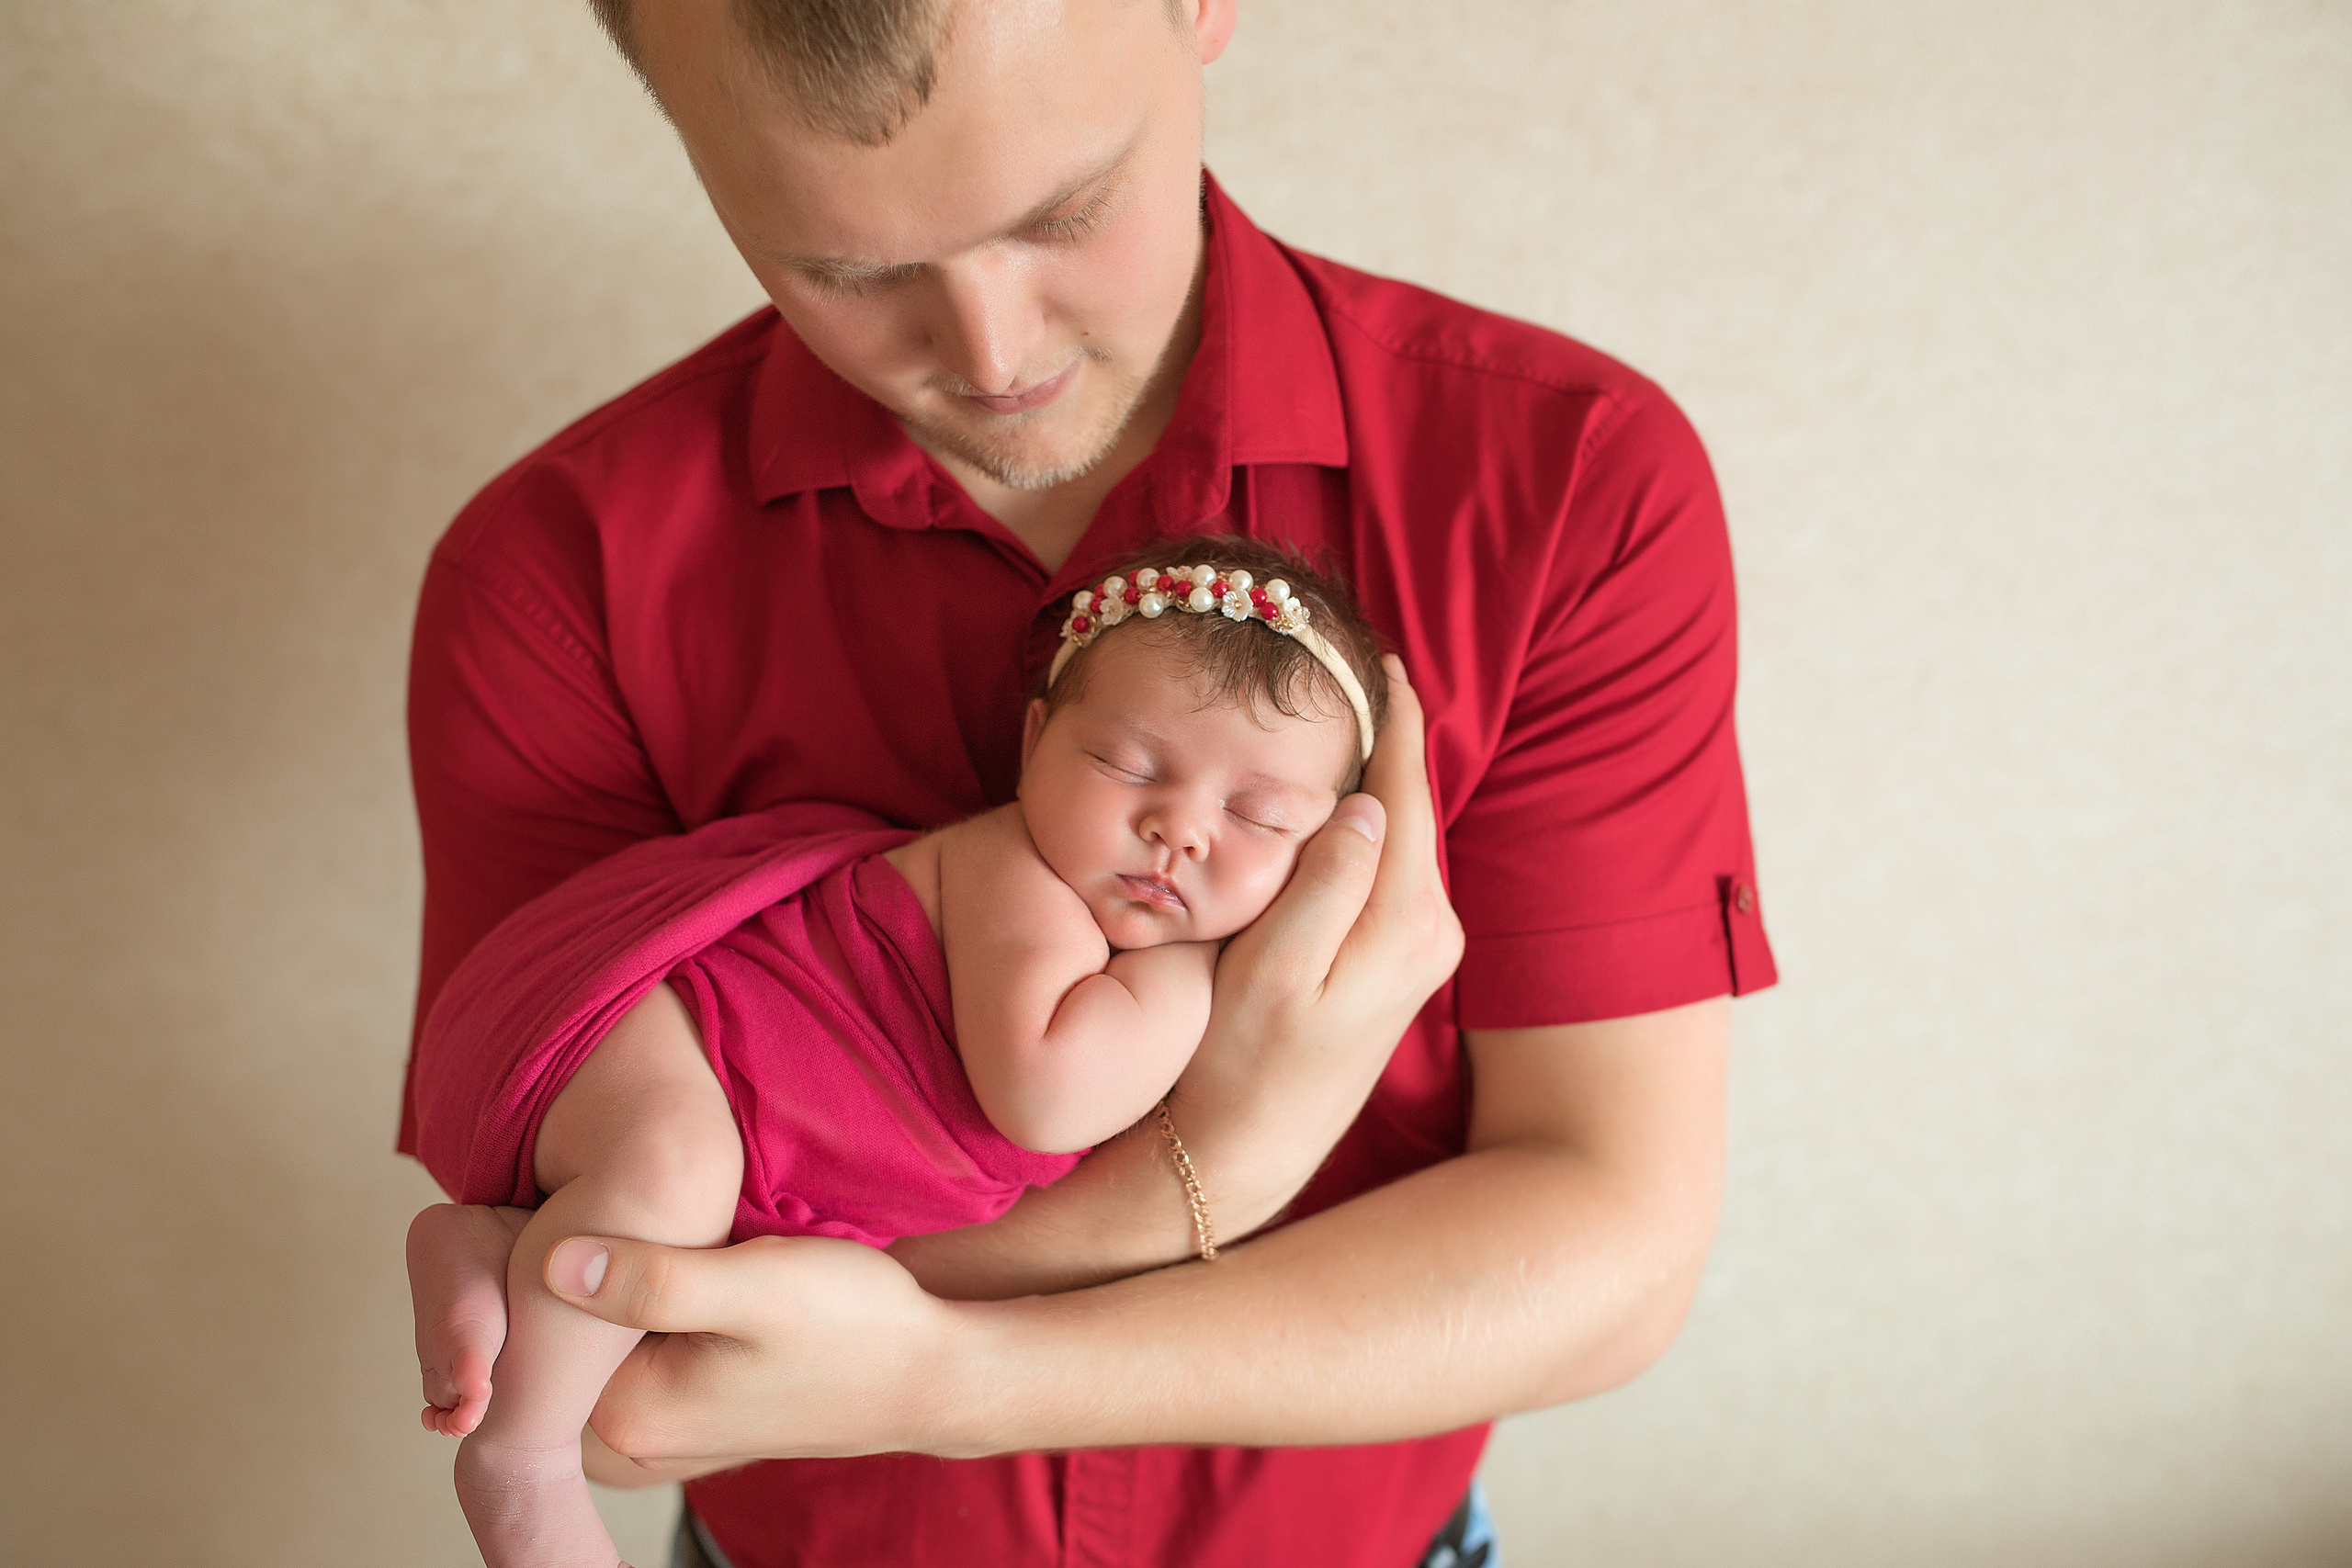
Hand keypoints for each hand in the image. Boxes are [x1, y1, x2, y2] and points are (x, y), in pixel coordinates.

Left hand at [544, 1231, 969, 1472]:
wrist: (930, 1371)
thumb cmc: (855, 1326)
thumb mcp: (757, 1285)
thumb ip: (652, 1278)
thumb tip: (553, 1261)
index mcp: (628, 1414)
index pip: (528, 1337)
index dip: (522, 1260)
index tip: (540, 1200)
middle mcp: (629, 1440)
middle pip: (546, 1349)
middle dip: (547, 1274)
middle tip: (565, 1202)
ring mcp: (657, 1432)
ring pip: (582, 1347)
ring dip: (587, 1289)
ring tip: (609, 1219)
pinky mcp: (684, 1413)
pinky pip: (619, 1355)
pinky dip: (620, 1309)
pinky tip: (655, 1258)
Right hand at [1174, 655, 1462, 1227]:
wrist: (1257, 1147)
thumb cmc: (1246, 1062)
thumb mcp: (1273, 969)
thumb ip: (1325, 884)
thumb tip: (1364, 804)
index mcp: (1403, 921)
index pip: (1405, 795)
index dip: (1394, 723)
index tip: (1385, 661)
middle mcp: (1430, 930)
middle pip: (1413, 806)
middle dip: (1394, 737)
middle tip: (1368, 666)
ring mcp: (1422, 948)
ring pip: (1404, 834)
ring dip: (1384, 777)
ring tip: (1358, 713)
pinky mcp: (1403, 961)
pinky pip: (1394, 864)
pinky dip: (1375, 819)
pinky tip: (1350, 798)